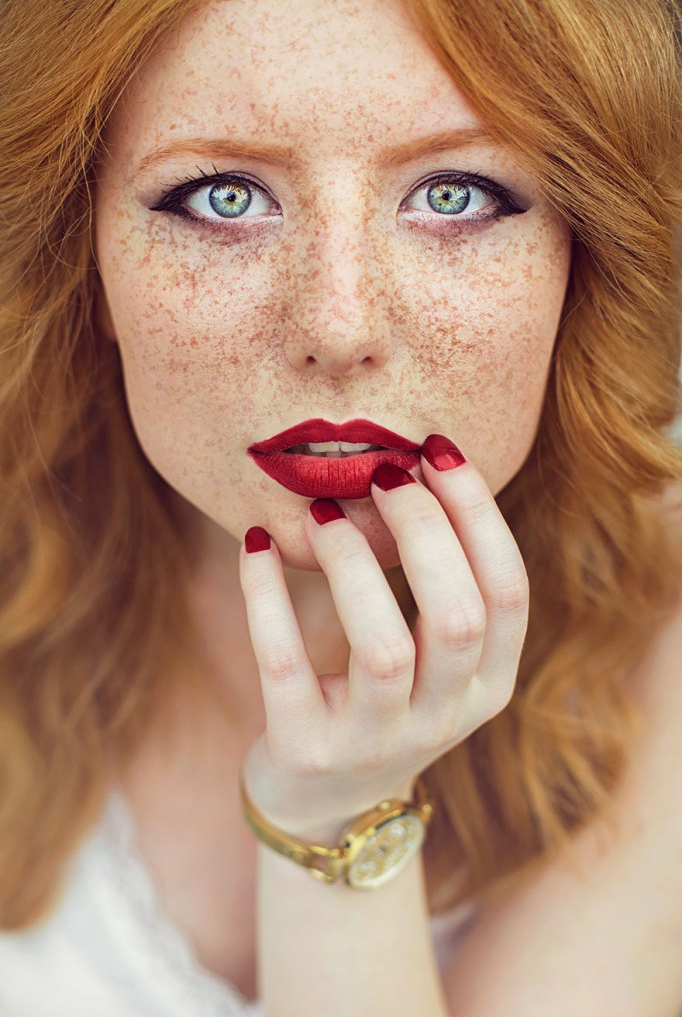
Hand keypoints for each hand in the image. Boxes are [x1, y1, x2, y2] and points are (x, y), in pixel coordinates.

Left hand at [238, 434, 528, 841]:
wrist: (326, 804)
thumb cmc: (385, 702)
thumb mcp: (436, 660)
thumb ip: (443, 587)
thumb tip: (418, 470)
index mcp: (490, 685)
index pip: (507, 592)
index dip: (478, 516)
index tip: (438, 451)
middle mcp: (445, 719)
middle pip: (458, 617)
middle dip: (424, 530)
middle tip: (383, 474)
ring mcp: (376, 743)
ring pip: (383, 648)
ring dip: (354, 564)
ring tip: (325, 510)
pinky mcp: (306, 749)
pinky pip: (285, 665)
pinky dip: (266, 596)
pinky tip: (256, 543)